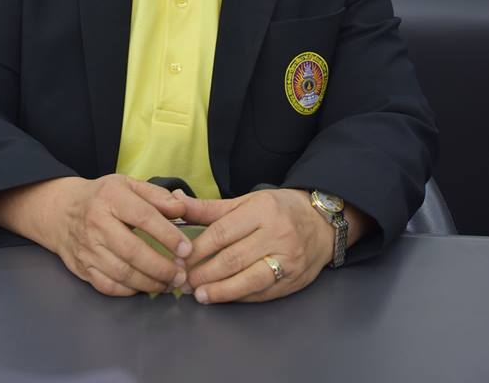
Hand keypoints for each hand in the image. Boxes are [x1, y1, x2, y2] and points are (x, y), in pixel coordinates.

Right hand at [51, 174, 191, 296]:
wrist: (61, 211)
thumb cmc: (102, 197)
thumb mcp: (128, 185)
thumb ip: (157, 196)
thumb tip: (181, 210)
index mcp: (111, 198)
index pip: (144, 217)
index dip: (168, 235)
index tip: (186, 249)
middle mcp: (97, 223)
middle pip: (133, 251)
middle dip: (161, 267)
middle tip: (181, 274)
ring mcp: (87, 248)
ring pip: (122, 273)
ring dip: (150, 282)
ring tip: (169, 284)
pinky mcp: (82, 267)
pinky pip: (108, 286)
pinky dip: (129, 291)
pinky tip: (145, 287)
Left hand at [177, 187, 334, 302]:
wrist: (322, 222)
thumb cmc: (278, 209)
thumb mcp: (245, 201)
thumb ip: (209, 207)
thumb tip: (175, 200)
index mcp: (261, 210)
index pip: (222, 233)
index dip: (198, 249)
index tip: (179, 260)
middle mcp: (277, 234)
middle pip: (232, 259)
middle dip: (204, 273)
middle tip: (183, 281)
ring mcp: (288, 260)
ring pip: (248, 280)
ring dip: (220, 291)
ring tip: (200, 295)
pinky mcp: (294, 280)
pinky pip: (262, 293)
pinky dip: (240, 297)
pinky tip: (223, 297)